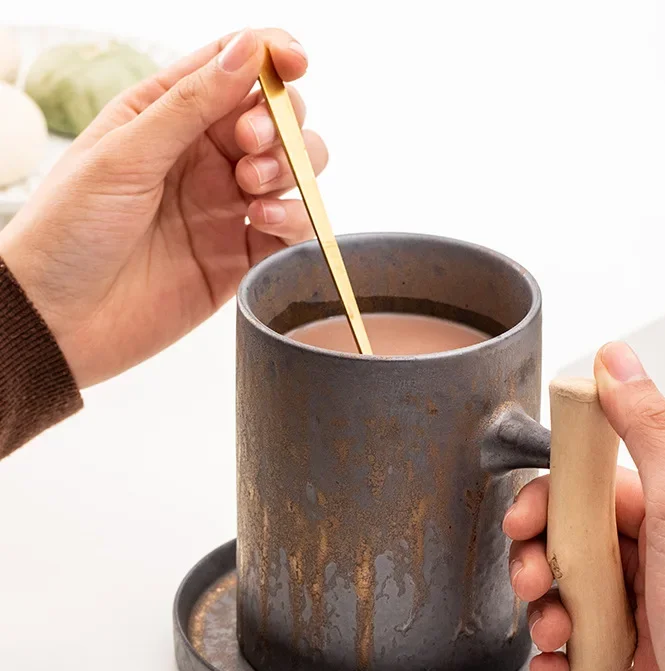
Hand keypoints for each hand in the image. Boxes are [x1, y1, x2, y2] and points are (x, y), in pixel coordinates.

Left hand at [0, 28, 326, 386]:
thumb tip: (250, 49)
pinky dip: (294, 220)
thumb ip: (191, 104)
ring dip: (290, 170)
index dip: (273, 57)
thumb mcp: (124, 154)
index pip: (234, 69)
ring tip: (252, 191)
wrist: (60, 320)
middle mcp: (205, 159)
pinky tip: (261, 222)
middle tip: (250, 145)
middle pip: (277, 120)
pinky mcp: (242, 257)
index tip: (296, 62)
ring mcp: (227, 208)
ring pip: (294, 172)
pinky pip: (291, 230)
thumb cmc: (70, 230)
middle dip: (280, 125)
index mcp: (168, 117)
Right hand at [505, 341, 664, 670]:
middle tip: (531, 576)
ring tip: (553, 631)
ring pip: (563, 603)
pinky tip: (561, 667)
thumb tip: (618, 361)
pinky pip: (572, 661)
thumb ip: (648, 429)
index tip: (524, 515)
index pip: (591, 494)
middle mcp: (652, 570)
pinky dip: (555, 665)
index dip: (549, 500)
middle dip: (535, 560)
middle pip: (567, 548)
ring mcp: (638, 625)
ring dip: (542, 615)